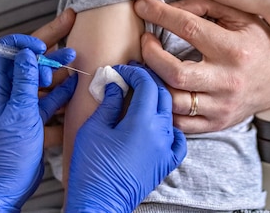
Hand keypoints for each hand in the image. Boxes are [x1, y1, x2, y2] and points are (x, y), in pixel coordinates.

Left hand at [0, 34, 77, 212]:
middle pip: (27, 65)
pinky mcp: (33, 118)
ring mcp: (21, 106)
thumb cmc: (8, 151)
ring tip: (75, 60)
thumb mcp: (19, 111)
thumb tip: (27, 54)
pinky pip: (49, 99)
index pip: (2, 53)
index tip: (40, 45)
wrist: (9, 184)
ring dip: (57, 72)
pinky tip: (75, 84)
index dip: (20, 44)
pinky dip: (62, 92)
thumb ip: (25, 81)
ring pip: (40, 82)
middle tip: (69, 50)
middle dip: (48, 55)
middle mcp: (7, 93)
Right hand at [65, 64, 186, 212]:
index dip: (134, 72)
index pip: (147, 84)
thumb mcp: (95, 128)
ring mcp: (166, 149)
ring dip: (157, 100)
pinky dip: (171, 127)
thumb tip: (116, 86)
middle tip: (131, 76)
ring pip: (169, 113)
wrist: (99, 203)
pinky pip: (178, 139)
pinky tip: (158, 125)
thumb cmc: (92, 167)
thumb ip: (109, 102)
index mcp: (143, 121)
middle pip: (162, 94)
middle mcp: (161, 133)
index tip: (121, 71)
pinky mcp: (166, 163)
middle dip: (148, 81)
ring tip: (140, 96)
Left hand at [134, 0, 269, 133]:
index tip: (142, 6)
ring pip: (174, 102)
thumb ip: (206, 5)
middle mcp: (227, 80)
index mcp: (233, 49)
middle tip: (145, 41)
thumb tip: (171, 6)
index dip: (160, 15)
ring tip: (147, 66)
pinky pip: (180, 123)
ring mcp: (222, 106)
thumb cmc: (257, 41)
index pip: (188, 29)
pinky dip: (163, 107)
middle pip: (175, 73)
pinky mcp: (217, 123)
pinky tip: (158, 89)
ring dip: (153, 82)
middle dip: (151, 55)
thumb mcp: (240, 16)